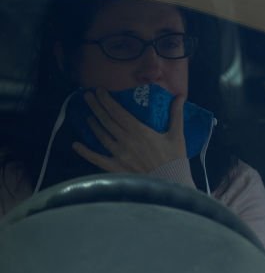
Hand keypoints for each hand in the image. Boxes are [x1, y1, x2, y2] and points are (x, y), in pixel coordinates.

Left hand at [72, 88, 186, 173]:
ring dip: (93, 124)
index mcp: (139, 130)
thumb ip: (176, 113)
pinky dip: (85, 152)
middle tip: (87, 96)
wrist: (170, 181)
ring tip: (88, 115)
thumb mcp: (177, 133)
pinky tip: (76, 145)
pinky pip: (96, 158)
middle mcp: (125, 140)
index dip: (107, 101)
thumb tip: (181, 95)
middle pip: (107, 120)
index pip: (118, 112)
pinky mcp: (115, 167)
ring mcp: (118, 154)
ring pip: (101, 136)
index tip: (99, 91)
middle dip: (96, 107)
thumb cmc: (174, 157)